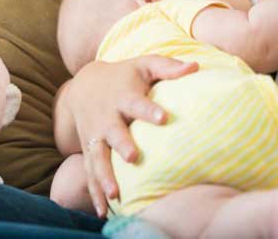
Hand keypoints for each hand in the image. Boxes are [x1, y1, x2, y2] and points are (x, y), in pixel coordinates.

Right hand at [64, 56, 198, 216]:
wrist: (82, 86)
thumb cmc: (123, 75)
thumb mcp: (143, 65)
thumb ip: (168, 66)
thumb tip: (196, 66)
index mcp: (123, 97)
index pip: (136, 103)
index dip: (149, 110)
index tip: (163, 117)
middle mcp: (107, 118)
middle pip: (114, 133)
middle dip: (122, 145)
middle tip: (133, 157)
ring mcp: (96, 137)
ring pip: (98, 158)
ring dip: (105, 176)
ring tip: (115, 194)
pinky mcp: (89, 151)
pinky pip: (89, 174)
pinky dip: (94, 192)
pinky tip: (102, 211)